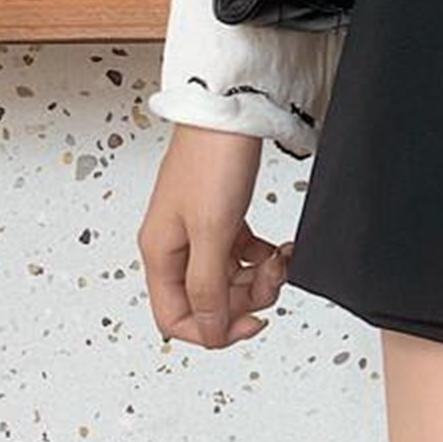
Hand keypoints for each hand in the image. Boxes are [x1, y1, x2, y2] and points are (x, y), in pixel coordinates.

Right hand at [137, 124, 290, 348]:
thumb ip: (208, 285)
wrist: (230, 111)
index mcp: (160, 253)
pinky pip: (242, 253)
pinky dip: (263, 256)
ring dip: (260, 276)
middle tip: (275, 275)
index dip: (214, 330)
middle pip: (208, 300)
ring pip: (229, 278)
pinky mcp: (223, 214)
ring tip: (282, 256)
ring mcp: (199, 229)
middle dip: (247, 297)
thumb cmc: (213, 160)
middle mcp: (176, 245)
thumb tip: (209, 330)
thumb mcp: (212, 231)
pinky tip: (281, 246)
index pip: (176, 318)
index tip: (254, 323)